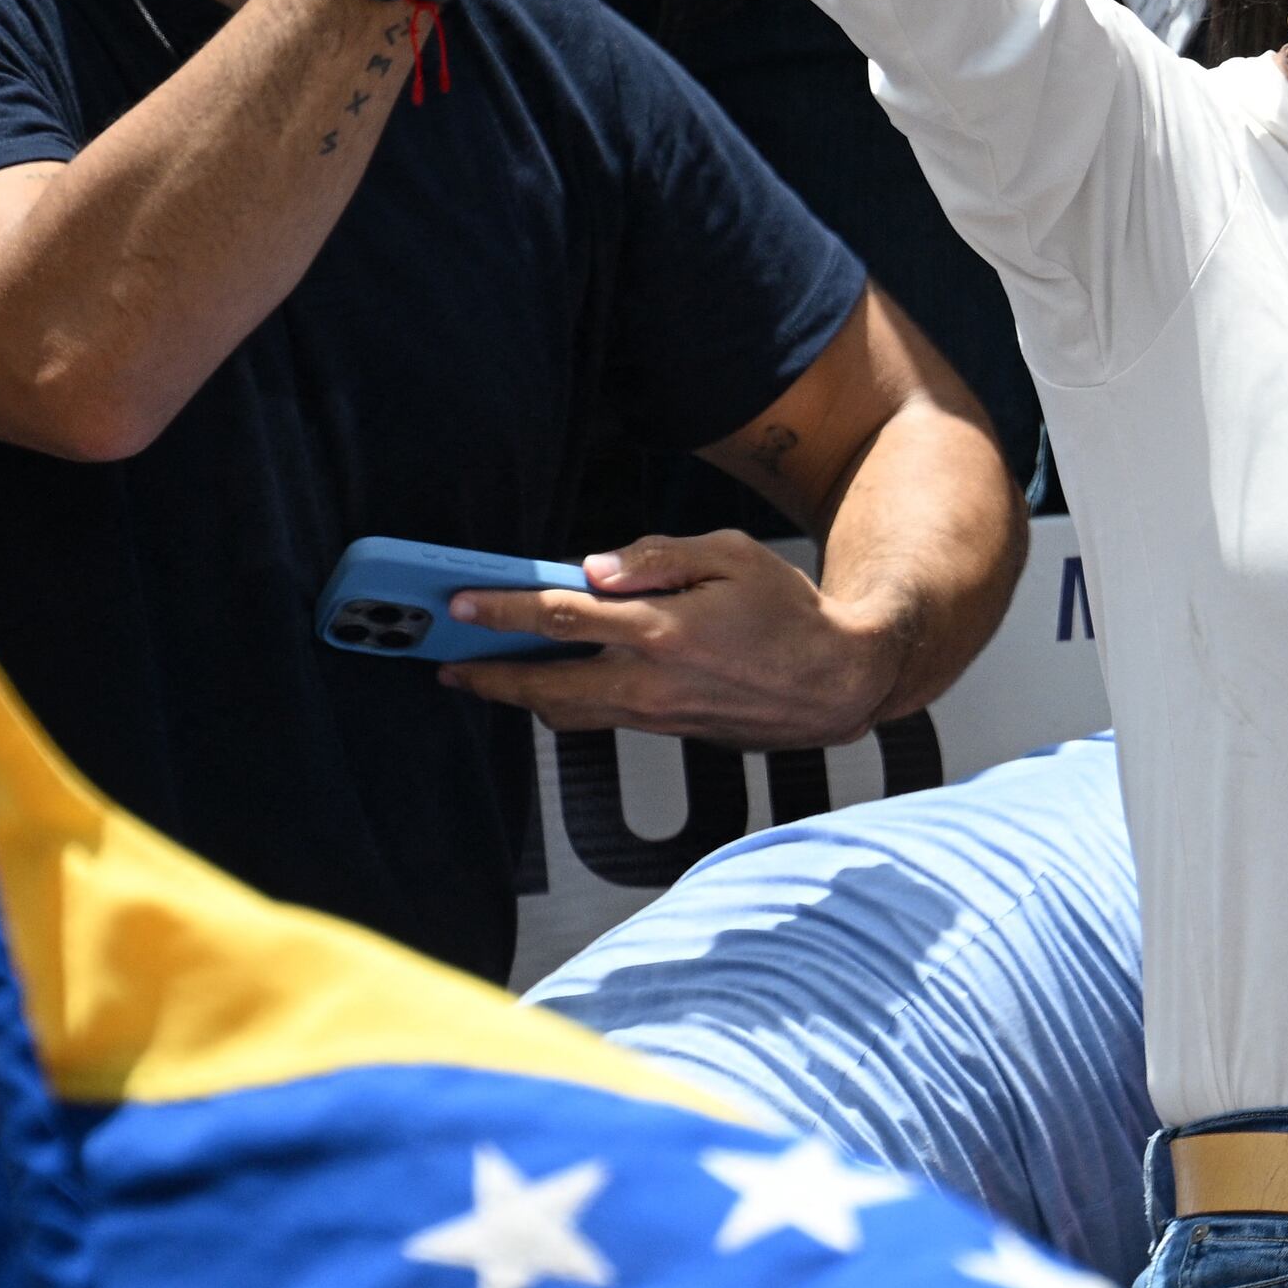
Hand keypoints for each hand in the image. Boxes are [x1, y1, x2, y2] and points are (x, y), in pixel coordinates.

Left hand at [436, 529, 917, 747]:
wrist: (841, 682)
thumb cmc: (792, 611)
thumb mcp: (733, 555)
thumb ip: (659, 556)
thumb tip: (593, 568)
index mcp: (663, 630)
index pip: (562, 617)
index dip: (502, 610)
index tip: (460, 603)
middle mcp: (652, 682)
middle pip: (545, 686)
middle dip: (487, 677)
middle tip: (446, 664)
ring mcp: (659, 715)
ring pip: (567, 713)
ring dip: (520, 696)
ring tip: (482, 679)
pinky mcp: (669, 732)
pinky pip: (601, 719)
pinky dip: (566, 703)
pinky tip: (550, 686)